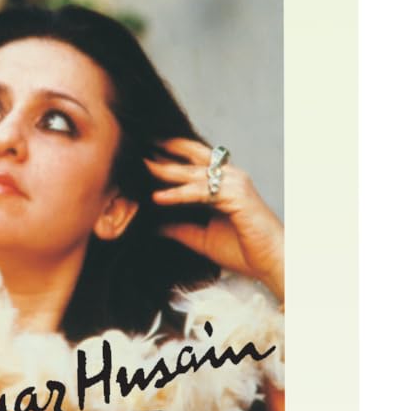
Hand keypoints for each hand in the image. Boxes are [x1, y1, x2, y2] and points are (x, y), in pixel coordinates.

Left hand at [142, 138, 284, 304]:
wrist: (271, 263)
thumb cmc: (244, 250)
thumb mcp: (201, 238)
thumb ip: (180, 229)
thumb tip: (153, 225)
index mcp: (225, 183)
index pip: (195, 161)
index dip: (171, 154)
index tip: (145, 153)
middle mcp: (231, 177)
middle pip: (194, 156)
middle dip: (166, 150)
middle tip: (140, 146)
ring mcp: (235, 184)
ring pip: (195, 173)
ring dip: (168, 170)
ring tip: (143, 167)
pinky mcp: (237, 196)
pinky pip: (201, 192)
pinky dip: (179, 194)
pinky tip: (158, 197)